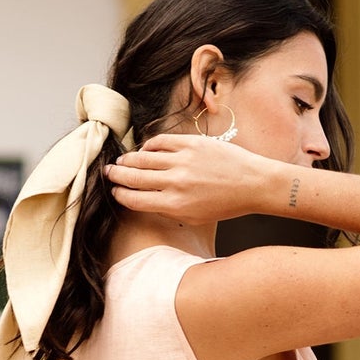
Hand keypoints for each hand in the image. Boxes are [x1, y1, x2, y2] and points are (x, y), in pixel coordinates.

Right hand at [102, 133, 276, 224]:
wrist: (252, 184)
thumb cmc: (224, 205)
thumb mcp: (194, 217)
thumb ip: (168, 209)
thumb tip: (145, 199)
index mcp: (174, 206)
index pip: (135, 200)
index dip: (120, 195)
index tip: (114, 192)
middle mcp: (175, 183)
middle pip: (134, 178)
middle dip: (117, 176)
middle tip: (107, 173)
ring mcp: (182, 161)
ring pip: (143, 158)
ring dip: (128, 160)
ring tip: (121, 161)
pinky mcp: (190, 143)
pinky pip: (160, 142)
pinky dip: (149, 145)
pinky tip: (145, 149)